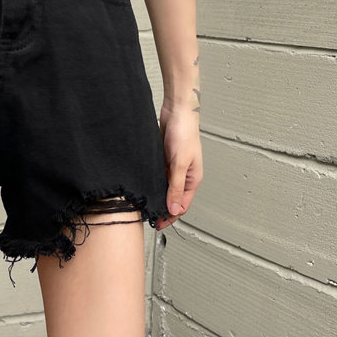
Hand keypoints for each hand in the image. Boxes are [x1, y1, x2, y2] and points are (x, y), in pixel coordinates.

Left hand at [155, 102, 202, 230]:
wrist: (176, 111)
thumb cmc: (184, 133)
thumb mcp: (180, 164)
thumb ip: (176, 187)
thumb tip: (175, 209)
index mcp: (193, 179)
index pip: (182, 205)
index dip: (171, 216)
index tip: (159, 224)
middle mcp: (184, 175)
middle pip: (173, 198)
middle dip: (163, 209)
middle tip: (149, 217)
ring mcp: (173, 168)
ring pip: (164, 187)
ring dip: (156, 196)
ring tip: (144, 205)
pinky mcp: (163, 159)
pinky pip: (158, 176)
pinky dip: (152, 183)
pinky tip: (143, 186)